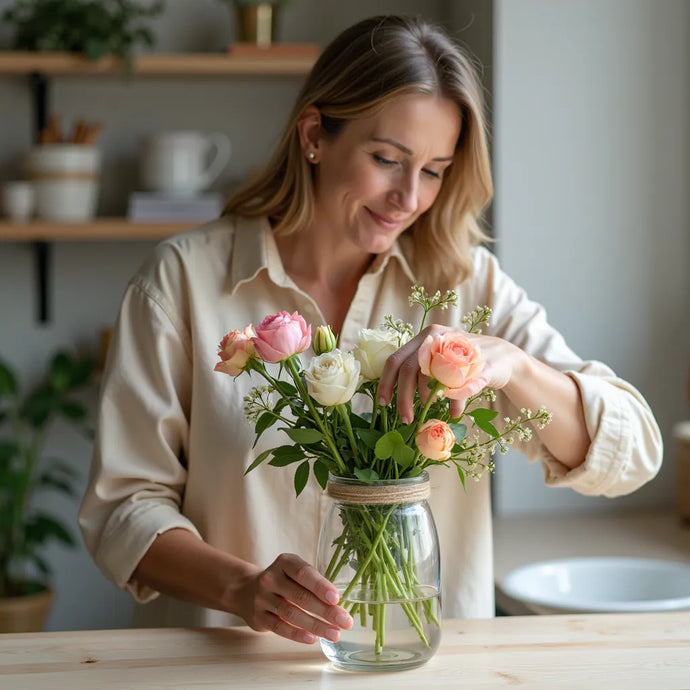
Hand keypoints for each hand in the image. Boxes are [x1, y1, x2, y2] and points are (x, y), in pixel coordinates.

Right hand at [234, 552, 352, 644]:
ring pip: (291, 613)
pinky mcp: (258, 617)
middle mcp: (271, 578)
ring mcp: (262, 598)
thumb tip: (338, 604)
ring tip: (334, 634)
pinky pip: (279, 627)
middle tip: (344, 621)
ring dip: (315, 625)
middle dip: (325, 610)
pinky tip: (312, 638)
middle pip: (300, 596)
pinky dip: (297, 634)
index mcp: (284, 562)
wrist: (247, 590)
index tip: (336, 598)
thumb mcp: (294, 573)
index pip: (303, 573)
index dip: (320, 586)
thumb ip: (312, 583)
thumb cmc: (282, 581)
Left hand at [377, 326, 524, 420]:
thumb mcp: (440, 366)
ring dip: (428, 397)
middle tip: (406, 418)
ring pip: (433, 375)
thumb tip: (400, 406)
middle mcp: (439, 338)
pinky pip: (465, 386)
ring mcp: (461, 348)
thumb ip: (421, 378)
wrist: (505, 357)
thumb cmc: (464, 365)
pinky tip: (454, 411)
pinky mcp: (483, 363)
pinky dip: (456, 400)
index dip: (386, 382)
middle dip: (404, 398)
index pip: (396, 359)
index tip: (383, 403)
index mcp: (425, 338)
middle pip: (410, 369)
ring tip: (432, 408)